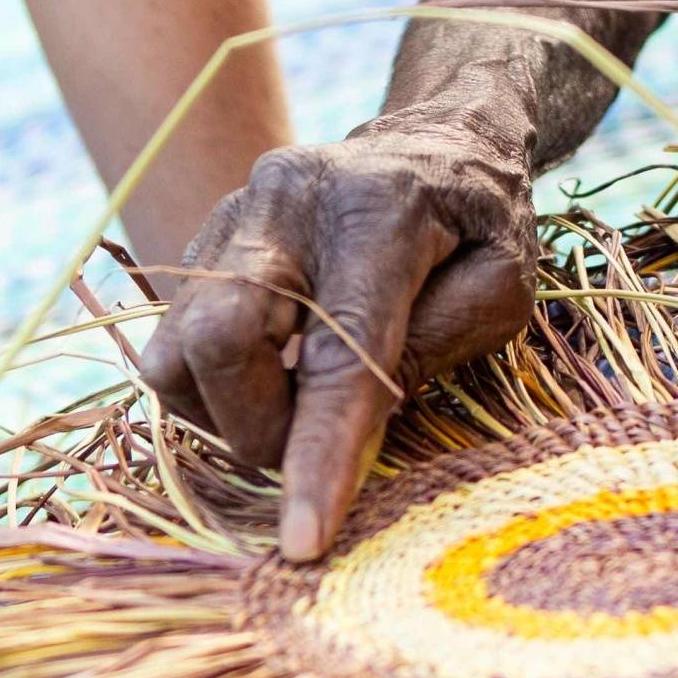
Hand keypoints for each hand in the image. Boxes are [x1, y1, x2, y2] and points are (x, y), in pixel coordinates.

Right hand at [131, 111, 543, 558]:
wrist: (439, 137)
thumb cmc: (482, 222)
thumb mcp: (504, 286)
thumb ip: (433, 349)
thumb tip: (349, 425)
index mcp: (380, 211)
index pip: (338, 353)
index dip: (318, 453)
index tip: (303, 540)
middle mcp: (288, 201)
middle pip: (216, 337)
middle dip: (254, 427)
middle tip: (311, 443)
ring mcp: (233, 215)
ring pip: (177, 348)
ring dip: (227, 412)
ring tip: (292, 405)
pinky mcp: (203, 239)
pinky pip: (174, 340)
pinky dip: (217, 386)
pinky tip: (274, 372)